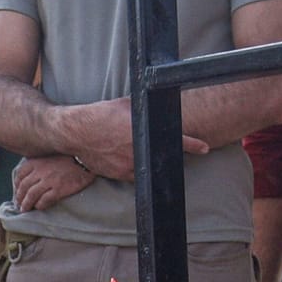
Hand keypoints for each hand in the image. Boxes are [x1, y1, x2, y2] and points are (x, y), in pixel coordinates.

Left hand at [11, 155, 93, 211]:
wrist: (85, 162)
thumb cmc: (67, 160)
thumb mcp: (49, 157)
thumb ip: (37, 164)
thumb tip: (27, 178)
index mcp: (37, 162)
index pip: (20, 174)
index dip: (16, 185)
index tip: (17, 192)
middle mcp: (41, 170)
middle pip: (24, 187)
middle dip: (19, 198)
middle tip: (19, 205)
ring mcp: (49, 180)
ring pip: (31, 195)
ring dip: (26, 204)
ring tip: (25, 210)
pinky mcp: (59, 189)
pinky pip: (44, 200)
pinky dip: (40, 205)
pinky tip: (39, 207)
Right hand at [63, 97, 207, 182]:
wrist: (76, 132)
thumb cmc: (100, 115)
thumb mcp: (126, 106)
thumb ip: (144, 110)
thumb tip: (158, 106)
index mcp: (141, 132)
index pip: (173, 139)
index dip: (192, 144)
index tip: (204, 147)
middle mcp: (137, 151)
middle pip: (159, 157)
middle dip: (163, 153)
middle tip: (162, 148)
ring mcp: (128, 166)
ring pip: (148, 169)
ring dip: (148, 162)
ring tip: (133, 150)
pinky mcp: (119, 175)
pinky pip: (135, 175)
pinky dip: (135, 168)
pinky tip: (125, 157)